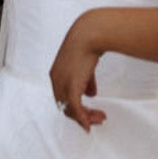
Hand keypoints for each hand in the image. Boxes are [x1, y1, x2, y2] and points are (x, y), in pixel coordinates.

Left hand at [50, 13, 107, 129]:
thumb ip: (86, 81)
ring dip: (86, 117)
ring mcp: (62, 83)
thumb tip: (91, 94)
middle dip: (82, 115)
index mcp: (56, 75)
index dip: (75, 107)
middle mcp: (56, 81)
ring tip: (101, 117)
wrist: (89, 34)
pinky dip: (82, 118)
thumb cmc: (87, 45)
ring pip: (70, 109)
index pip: (63, 98)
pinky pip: (75, 107)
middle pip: (65, 107)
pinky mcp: (71, 85)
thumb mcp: (84, 65)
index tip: (89, 112)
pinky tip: (90, 124)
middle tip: (97, 119)